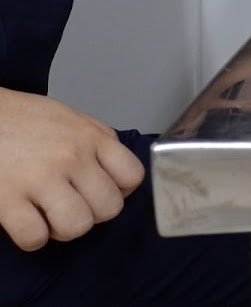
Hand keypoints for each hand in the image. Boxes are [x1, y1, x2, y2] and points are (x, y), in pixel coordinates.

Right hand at [0, 89, 144, 250]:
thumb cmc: (20, 119)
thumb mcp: (69, 118)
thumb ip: (96, 140)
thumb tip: (115, 167)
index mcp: (91, 137)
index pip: (133, 176)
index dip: (120, 190)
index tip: (101, 189)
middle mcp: (72, 157)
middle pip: (110, 208)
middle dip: (93, 213)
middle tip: (72, 204)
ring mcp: (40, 178)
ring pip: (78, 226)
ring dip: (64, 229)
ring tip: (49, 214)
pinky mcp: (7, 199)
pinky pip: (35, 237)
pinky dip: (31, 237)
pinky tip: (24, 220)